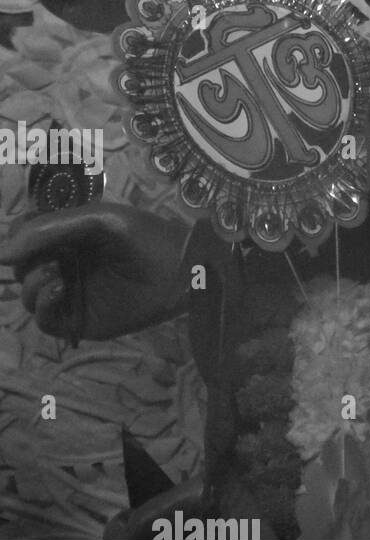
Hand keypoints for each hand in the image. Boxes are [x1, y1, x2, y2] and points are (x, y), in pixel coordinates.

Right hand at [0, 202, 189, 341]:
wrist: (181, 269)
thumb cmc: (145, 237)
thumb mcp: (99, 220)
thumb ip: (51, 228)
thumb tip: (2, 252)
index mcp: (70, 237)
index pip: (26, 237)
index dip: (18, 236)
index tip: (19, 237)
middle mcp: (66, 263)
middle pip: (22, 267)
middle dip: (26, 261)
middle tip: (49, 256)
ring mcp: (71, 292)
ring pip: (28, 294)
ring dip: (34, 282)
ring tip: (57, 274)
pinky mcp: (78, 319)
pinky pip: (44, 319)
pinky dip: (44, 305)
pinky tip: (60, 289)